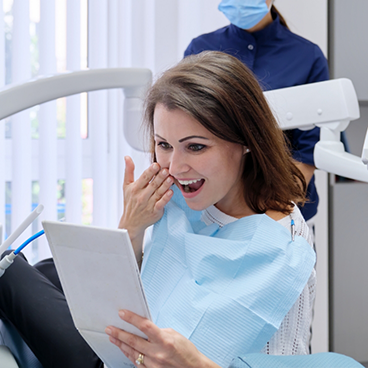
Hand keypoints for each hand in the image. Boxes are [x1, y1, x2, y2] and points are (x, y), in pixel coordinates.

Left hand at [105, 310, 219, 367]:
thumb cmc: (186, 352)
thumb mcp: (174, 335)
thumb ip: (159, 331)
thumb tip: (146, 329)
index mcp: (164, 340)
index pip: (144, 326)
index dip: (132, 319)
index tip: (122, 313)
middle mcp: (157, 353)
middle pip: (133, 341)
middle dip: (119, 333)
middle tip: (110, 328)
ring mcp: (153, 365)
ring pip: (132, 353)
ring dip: (121, 344)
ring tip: (113, 338)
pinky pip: (136, 363)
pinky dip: (129, 355)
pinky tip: (124, 350)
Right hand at [118, 156, 173, 260]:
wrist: (131, 223)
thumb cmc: (130, 202)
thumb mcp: (126, 186)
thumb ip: (129, 171)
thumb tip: (127, 157)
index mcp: (135, 188)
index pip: (144, 177)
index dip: (150, 171)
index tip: (156, 164)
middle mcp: (141, 196)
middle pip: (152, 184)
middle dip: (160, 176)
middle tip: (167, 169)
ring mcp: (148, 204)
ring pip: (158, 193)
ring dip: (165, 185)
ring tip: (171, 178)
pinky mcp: (155, 211)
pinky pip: (161, 203)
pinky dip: (166, 198)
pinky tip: (171, 192)